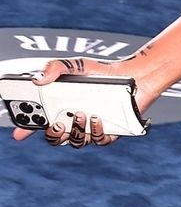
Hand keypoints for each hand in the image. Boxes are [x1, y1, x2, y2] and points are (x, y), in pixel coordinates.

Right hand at [8, 55, 150, 146]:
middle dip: (51, 134)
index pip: (40, 122)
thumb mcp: (76, 65)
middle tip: (56, 123)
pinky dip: (96, 131)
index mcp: (62, 107)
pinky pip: (98, 141)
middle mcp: (74, 120)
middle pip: (55, 138)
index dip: (27, 130)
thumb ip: (56, 67)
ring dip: (75, 132)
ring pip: (76, 142)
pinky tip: (98, 118)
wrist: (134, 76)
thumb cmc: (102, 72)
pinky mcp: (109, 132)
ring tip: (82, 115)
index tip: (20, 133)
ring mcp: (91, 128)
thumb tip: (38, 80)